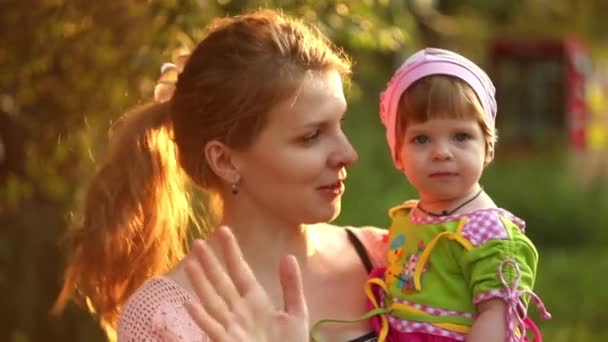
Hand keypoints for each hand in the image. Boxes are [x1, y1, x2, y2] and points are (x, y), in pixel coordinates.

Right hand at [184, 226, 308, 341]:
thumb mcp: (296, 313)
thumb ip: (291, 286)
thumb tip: (288, 256)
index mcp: (255, 300)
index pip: (240, 270)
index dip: (232, 251)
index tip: (223, 230)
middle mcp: (239, 311)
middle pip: (221, 283)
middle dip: (210, 264)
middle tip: (197, 242)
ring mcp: (232, 328)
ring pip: (212, 302)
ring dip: (201, 284)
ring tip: (190, 265)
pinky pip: (213, 330)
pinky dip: (201, 318)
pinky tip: (190, 305)